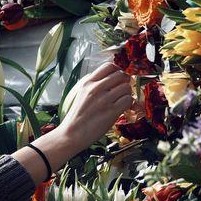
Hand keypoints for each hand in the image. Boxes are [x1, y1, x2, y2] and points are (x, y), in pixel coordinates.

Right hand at [12, 62, 131, 183]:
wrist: (72, 134)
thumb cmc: (77, 116)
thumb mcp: (81, 94)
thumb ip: (93, 85)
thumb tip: (110, 79)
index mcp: (87, 82)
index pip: (108, 66)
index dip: (117, 70)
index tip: (118, 77)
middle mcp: (96, 88)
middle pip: (120, 75)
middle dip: (125, 81)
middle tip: (123, 89)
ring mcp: (104, 100)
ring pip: (126, 87)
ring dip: (127, 93)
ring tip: (122, 100)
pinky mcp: (111, 112)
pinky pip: (128, 100)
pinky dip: (128, 103)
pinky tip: (122, 108)